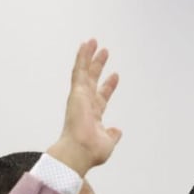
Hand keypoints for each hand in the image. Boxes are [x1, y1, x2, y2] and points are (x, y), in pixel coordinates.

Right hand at [47, 39, 122, 177]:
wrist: (80, 151)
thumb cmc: (91, 152)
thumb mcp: (108, 142)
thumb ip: (112, 135)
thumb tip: (117, 131)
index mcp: (94, 115)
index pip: (102, 97)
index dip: (108, 86)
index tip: (115, 76)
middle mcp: (86, 104)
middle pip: (92, 80)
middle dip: (98, 67)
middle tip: (104, 52)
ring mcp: (80, 97)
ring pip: (84, 72)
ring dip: (88, 57)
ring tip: (93, 42)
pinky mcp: (76, 92)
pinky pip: (79, 71)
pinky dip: (82, 57)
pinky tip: (86, 45)